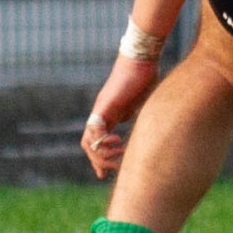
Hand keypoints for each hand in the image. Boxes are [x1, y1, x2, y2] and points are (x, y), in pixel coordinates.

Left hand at [81, 54, 159, 178]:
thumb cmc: (146, 76)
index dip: (99, 158)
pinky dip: (103, 141)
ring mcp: (101, 110)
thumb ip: (138, 115)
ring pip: (88, 141)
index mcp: (110, 115)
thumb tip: (145, 128)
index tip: (107, 173)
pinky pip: (96, 129)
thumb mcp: (142, 102)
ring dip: (101, 155)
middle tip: (115, 168)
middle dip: (99, 161)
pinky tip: (119, 142)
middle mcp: (101, 114)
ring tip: (119, 156)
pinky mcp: (105, 106)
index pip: (95, 141)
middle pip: (87, 145)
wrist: (142, 58)